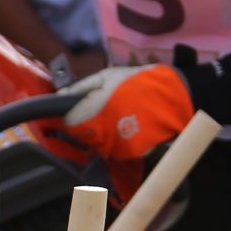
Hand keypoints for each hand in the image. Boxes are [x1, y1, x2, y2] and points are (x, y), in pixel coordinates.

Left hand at [60, 61, 194, 159]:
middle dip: (84, 124)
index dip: (71, 114)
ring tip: (113, 117)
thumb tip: (60, 96)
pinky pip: (112, 149)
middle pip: (80, 136)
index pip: (69, 122)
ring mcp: (115, 146)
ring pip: (95, 144)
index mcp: (93, 111)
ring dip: (98, 133)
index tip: (78, 107)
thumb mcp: (106, 76)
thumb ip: (81, 88)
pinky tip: (124, 126)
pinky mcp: (128, 153)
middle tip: (98, 110)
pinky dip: (113, 140)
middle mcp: (102, 133)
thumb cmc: (136, 82)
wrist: (171, 97)